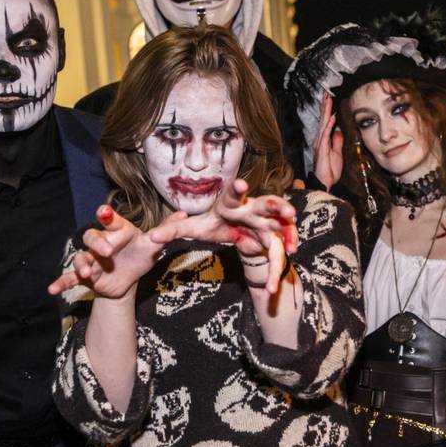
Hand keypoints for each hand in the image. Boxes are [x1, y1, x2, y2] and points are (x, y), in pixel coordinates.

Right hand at [48, 205, 178, 301]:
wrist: (129, 278)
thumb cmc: (139, 255)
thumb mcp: (154, 245)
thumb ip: (165, 230)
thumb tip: (184, 214)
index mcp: (117, 231)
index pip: (110, 220)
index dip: (106, 215)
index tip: (105, 212)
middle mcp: (101, 242)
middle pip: (92, 237)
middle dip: (98, 243)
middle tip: (106, 251)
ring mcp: (91, 258)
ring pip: (81, 257)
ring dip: (82, 264)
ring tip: (86, 272)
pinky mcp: (86, 276)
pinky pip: (70, 278)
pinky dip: (61, 282)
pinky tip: (52, 289)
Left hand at [148, 179, 297, 294]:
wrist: (237, 234)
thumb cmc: (217, 225)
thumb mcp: (196, 228)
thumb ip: (175, 230)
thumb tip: (151, 238)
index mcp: (231, 203)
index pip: (234, 194)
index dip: (238, 189)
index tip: (241, 185)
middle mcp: (252, 208)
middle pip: (265, 203)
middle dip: (277, 205)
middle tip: (286, 210)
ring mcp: (267, 222)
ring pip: (280, 223)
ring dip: (288, 229)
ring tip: (293, 243)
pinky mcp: (275, 236)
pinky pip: (282, 246)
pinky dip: (285, 253)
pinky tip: (288, 260)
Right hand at [313, 91, 343, 189]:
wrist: (325, 182)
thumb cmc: (330, 170)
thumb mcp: (337, 153)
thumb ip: (337, 141)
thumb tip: (339, 130)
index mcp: (323, 141)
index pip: (326, 122)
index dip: (327, 110)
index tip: (329, 99)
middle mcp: (320, 140)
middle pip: (323, 120)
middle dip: (324, 106)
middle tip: (326, 93)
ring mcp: (320, 144)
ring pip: (323, 124)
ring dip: (326, 112)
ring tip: (327, 100)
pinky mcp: (322, 149)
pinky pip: (325, 135)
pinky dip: (329, 125)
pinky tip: (332, 117)